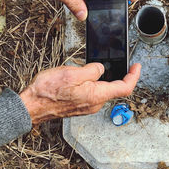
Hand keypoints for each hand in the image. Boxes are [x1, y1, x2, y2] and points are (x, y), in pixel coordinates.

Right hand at [19, 63, 140, 123]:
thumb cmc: (48, 92)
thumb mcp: (72, 73)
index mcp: (96, 95)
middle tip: (119, 62)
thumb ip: (92, 70)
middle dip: (118, 74)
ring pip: (103, 90)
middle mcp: (95, 104)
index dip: (134, 76)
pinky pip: (94, 93)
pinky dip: (94, 83)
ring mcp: (88, 106)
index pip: (125, 87)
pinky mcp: (81, 106)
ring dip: (103, 78)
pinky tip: (84, 76)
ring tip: (94, 67)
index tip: (137, 66)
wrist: (32, 107)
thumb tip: (101, 69)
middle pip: (115, 88)